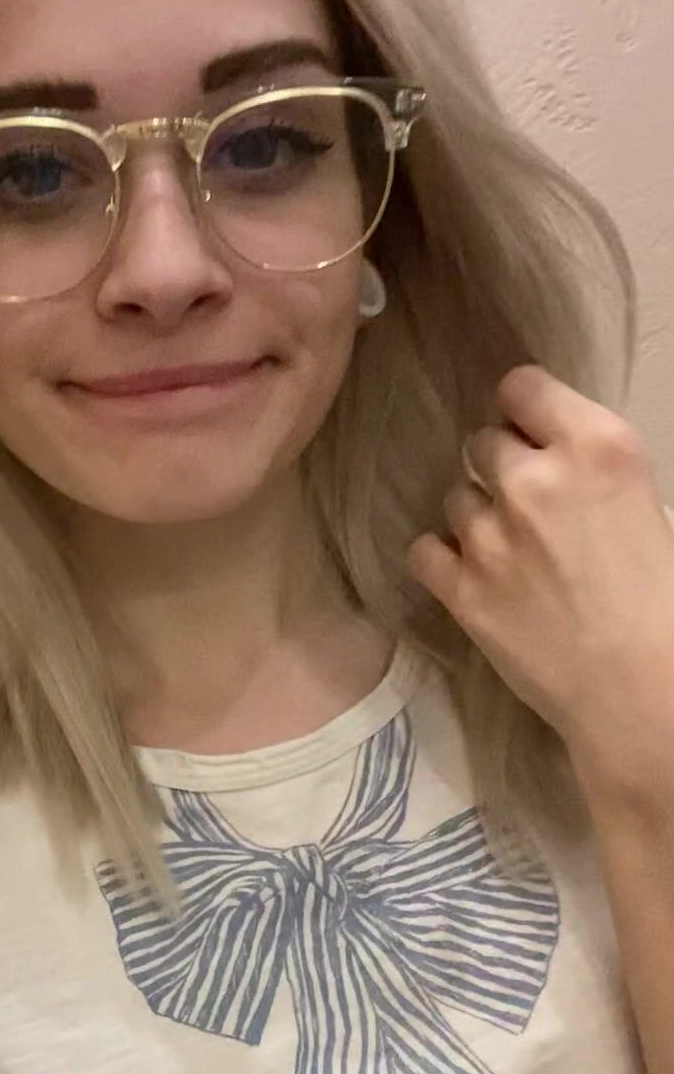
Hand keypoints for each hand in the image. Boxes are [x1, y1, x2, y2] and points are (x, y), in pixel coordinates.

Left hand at [405, 364, 673, 773]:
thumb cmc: (664, 599)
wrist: (643, 688)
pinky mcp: (460, 588)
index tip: (531, 434)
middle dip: (501, 467)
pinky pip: (423, 549)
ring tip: (510, 555)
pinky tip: (472, 577)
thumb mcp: (645, 502)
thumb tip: (554, 461)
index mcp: (597, 445)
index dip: (523, 410)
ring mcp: (490, 534)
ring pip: (454, 496)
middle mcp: (535, 478)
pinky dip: (442, 560)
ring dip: (476, 516)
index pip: (522, 386)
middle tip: (528, 508)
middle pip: (483, 441)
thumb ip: (590, 469)